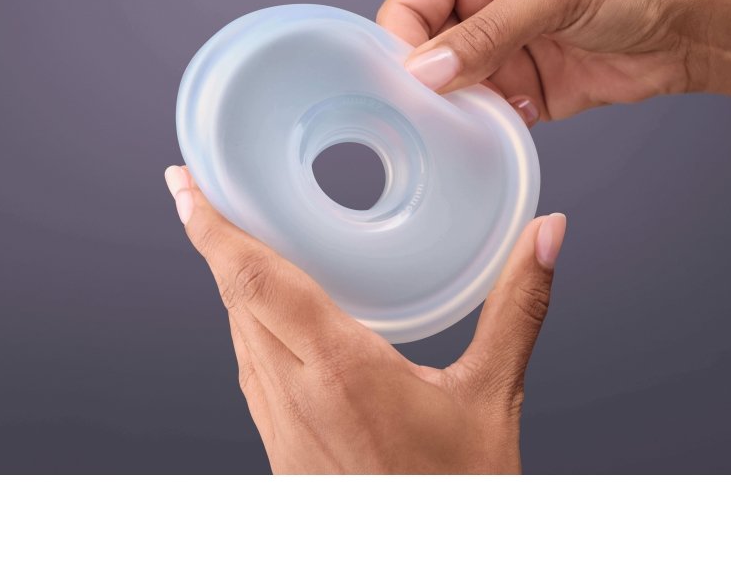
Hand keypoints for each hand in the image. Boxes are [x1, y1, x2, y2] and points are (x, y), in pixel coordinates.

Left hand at [165, 165, 566, 473]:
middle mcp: (296, 397)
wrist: (427, 575)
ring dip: (229, 281)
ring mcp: (281, 429)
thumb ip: (517, 307)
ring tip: (230, 237)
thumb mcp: (493, 396)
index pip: (255, 282)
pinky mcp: (283, 451)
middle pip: (235, 299)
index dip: (212, 227)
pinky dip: (248, 324)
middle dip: (213, 239)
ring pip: (238, 335)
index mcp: (342, 371)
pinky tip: (268, 313)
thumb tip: (545, 236)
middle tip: (202, 189)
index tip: (186, 185)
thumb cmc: (460, 497)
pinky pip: (251, 370)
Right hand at [377, 0, 730, 121]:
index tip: (406, 86)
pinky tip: (511, 121)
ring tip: (478, 117)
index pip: (408, 7)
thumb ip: (486, 33)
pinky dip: (488, 125)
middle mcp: (476, 5)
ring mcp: (497, 50)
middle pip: (422, 54)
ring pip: (450, 90)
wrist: (690, 27)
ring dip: (459, 109)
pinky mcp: (520, 87)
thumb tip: (426, 69)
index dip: (401, 46)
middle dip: (427, 84)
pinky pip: (484, 114)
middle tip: (435, 112)